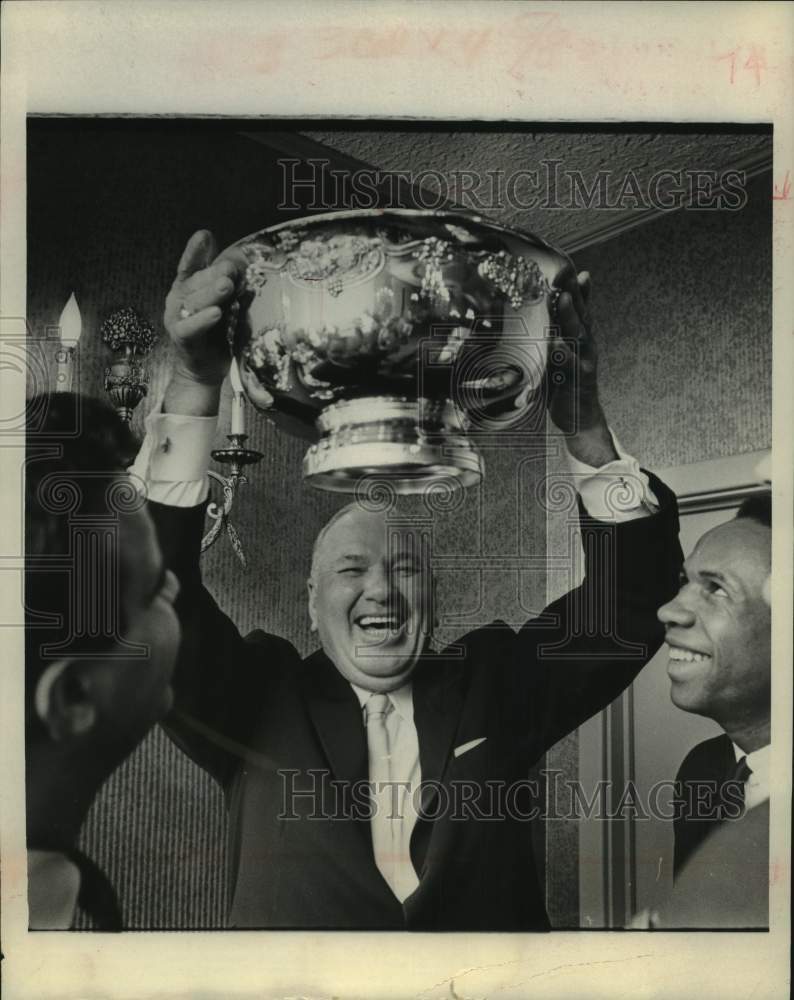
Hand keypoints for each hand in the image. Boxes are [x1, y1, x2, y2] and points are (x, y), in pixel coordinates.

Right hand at [163, 230, 244, 386]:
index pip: (191, 264)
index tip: (204, 236)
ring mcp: (177, 318)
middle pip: (196, 281)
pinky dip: (203, 320)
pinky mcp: (181, 338)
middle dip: (214, 273)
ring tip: (226, 286)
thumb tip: (243, 261)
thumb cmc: (216, 333)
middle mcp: (179, 299)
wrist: (204, 369)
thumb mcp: (226, 304)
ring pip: (195, 302)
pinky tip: (216, 314)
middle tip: (232, 268)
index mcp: (188, 286)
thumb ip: (230, 284)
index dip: (196, 250)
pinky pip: (191, 327)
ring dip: (211, 293)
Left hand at [547, 268, 616, 465]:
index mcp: (579, 334)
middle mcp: (585, 343)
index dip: (572, 282)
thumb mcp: (559, 349)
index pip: (577, 303)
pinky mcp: (578, 380)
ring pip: (578, 334)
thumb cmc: (564, 381)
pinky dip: (564, 354)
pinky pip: (570, 366)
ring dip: (571, 316)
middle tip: (566, 269)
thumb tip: (544, 311)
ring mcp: (584, 361)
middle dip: (574, 290)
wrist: (580, 419)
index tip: (564, 262)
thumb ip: (555, 328)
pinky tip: (557, 344)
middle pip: (580, 312)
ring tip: (565, 298)